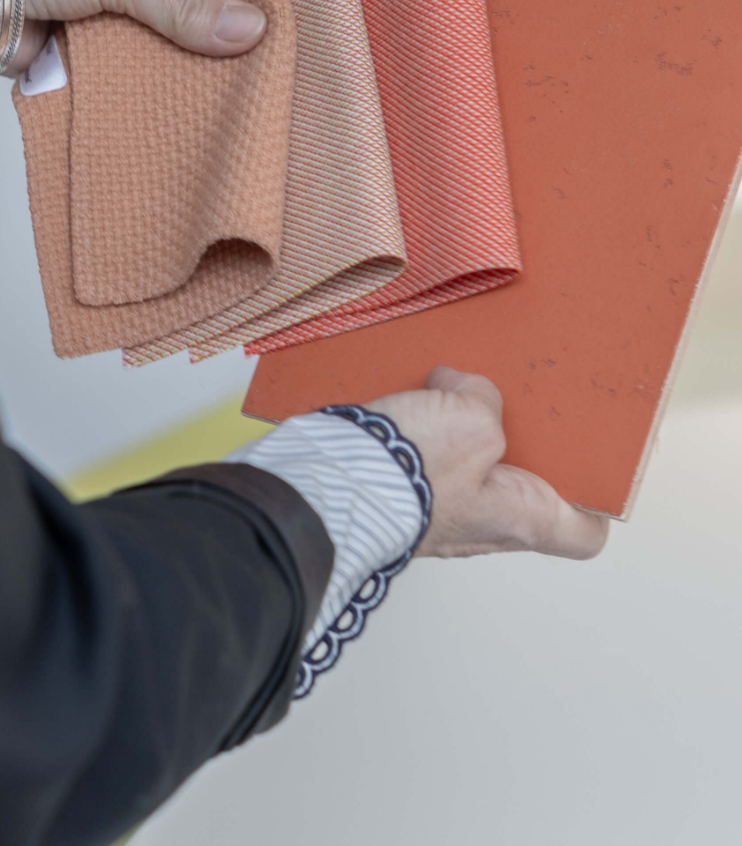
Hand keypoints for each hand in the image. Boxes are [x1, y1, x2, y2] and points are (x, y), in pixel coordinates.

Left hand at [0, 0, 266, 74]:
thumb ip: (180, 4)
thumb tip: (250, 28)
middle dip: (211, 14)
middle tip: (259, 47)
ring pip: (155, 23)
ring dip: (179, 48)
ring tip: (231, 77)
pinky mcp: (78, 36)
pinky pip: (126, 54)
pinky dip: (146, 71)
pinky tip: (182, 93)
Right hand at [368, 367, 608, 559]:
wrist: (328, 485)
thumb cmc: (410, 474)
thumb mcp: (473, 420)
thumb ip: (487, 401)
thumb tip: (464, 389)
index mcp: (517, 519)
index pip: (582, 535)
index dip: (596, 503)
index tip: (592, 466)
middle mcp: (481, 524)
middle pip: (524, 488)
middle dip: (521, 442)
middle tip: (515, 403)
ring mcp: (439, 510)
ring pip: (473, 467)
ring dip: (466, 429)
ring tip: (456, 389)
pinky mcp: (401, 491)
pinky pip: (428, 458)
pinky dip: (427, 427)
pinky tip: (415, 394)